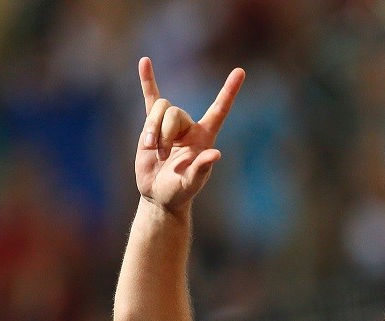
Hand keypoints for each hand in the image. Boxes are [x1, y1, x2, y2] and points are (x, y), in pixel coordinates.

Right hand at [135, 57, 244, 214]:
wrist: (159, 193)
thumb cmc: (179, 191)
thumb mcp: (191, 183)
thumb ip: (201, 168)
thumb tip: (215, 154)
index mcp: (204, 136)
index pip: (219, 110)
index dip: (229, 91)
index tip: (240, 72)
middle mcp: (189, 127)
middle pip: (174, 111)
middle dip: (164, 131)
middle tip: (162, 155)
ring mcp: (169, 124)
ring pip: (159, 108)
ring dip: (152, 129)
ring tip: (153, 150)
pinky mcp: (152, 126)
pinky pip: (151, 98)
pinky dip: (147, 81)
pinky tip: (144, 62)